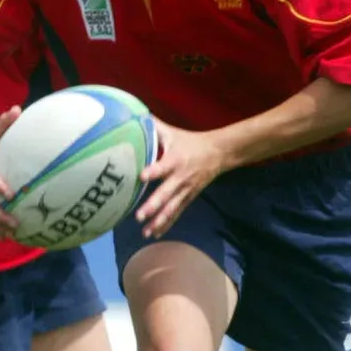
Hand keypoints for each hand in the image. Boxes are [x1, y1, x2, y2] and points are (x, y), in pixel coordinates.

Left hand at [136, 123, 228, 237]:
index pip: (162, 166)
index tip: (141, 177)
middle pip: (166, 193)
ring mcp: (185, 190)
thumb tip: (132, 116)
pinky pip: (177, 212)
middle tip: (139, 216)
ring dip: (159, 220)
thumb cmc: (189, 141)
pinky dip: (166, 224)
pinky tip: (154, 233)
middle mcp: (180, 177)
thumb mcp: (172, 132)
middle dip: (153, 205)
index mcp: (175, 159)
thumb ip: (152, 127)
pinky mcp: (189, 198)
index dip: (152, 171)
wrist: (218, 153)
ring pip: (172, 208)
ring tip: (145, 231)